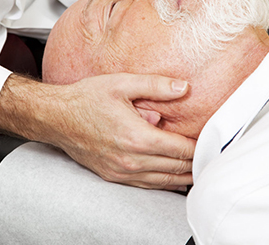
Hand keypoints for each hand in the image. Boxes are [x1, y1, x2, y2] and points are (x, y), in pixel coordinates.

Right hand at [0, 73, 194, 188]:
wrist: (56, 117)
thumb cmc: (86, 98)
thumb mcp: (122, 84)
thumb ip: (156, 85)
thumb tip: (184, 88)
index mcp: (137, 137)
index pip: (181, 150)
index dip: (200, 147)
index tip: (212, 141)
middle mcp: (131, 160)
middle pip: (176, 168)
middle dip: (197, 163)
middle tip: (212, 156)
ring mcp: (121, 172)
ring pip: (164, 181)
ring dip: (184, 177)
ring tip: (200, 170)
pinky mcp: (113, 176)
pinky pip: (147, 185)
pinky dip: (165, 183)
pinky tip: (174, 178)